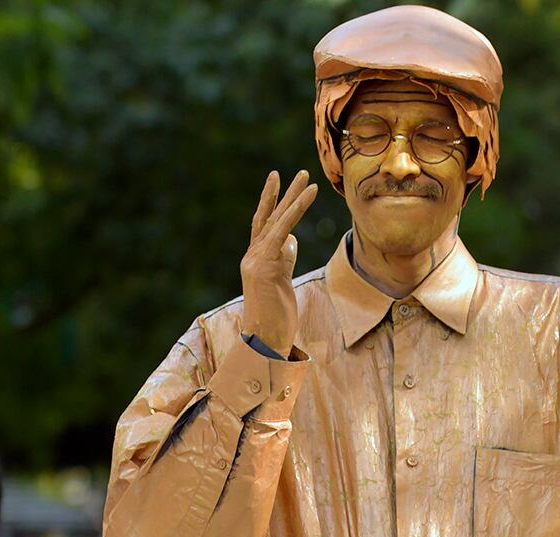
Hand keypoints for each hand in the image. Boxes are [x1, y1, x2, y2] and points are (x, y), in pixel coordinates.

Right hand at [240, 170, 317, 357]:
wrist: (264, 341)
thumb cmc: (275, 318)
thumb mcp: (281, 283)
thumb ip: (284, 260)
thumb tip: (291, 240)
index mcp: (254, 261)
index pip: (263, 227)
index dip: (271, 204)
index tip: (280, 185)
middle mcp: (251, 257)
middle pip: (267, 217)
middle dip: (281, 193)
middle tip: (296, 173)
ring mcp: (255, 260)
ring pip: (276, 220)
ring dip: (293, 196)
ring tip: (307, 177)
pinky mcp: (265, 265)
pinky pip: (282, 230)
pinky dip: (295, 210)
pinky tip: (308, 195)